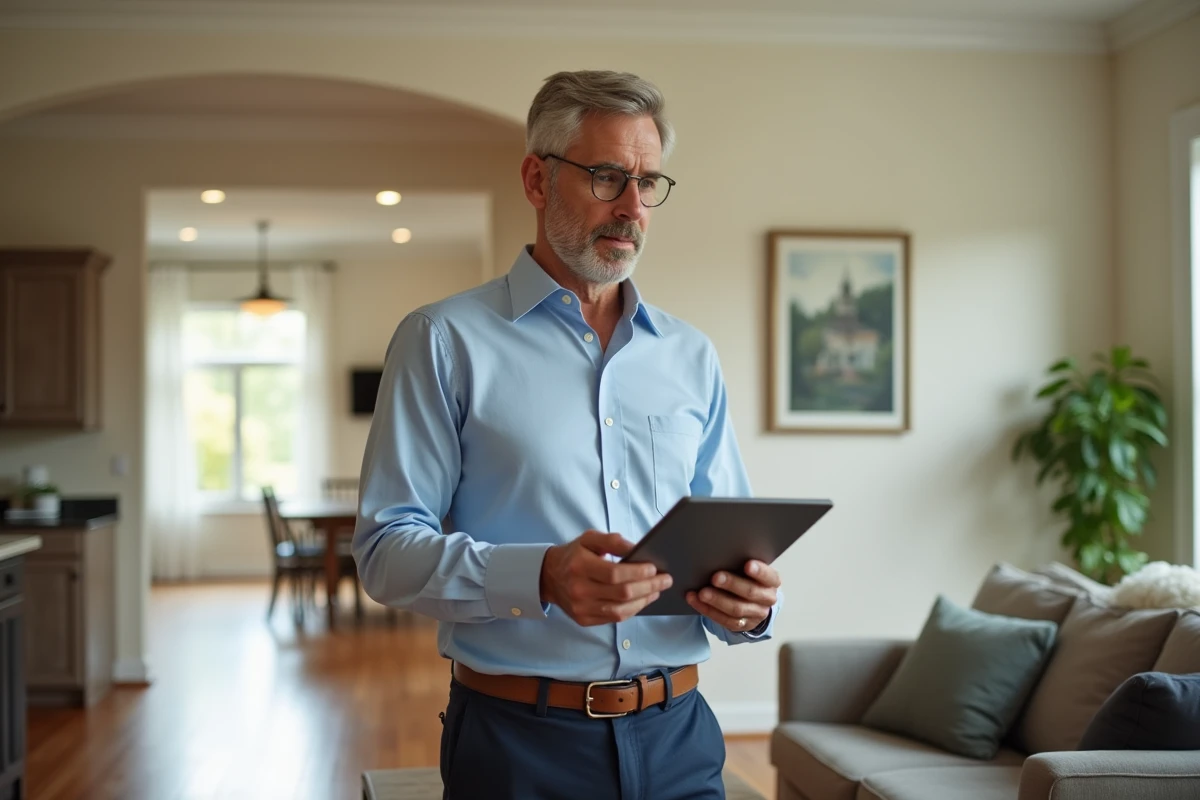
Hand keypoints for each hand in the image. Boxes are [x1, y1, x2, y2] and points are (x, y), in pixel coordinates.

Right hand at [540, 531, 672, 625]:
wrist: (549, 577)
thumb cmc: (574, 555)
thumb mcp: (589, 539)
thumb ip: (613, 541)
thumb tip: (637, 549)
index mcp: (580, 566)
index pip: (614, 574)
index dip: (637, 572)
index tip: (654, 568)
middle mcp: (578, 589)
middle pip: (621, 593)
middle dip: (648, 587)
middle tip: (665, 580)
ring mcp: (580, 608)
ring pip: (620, 610)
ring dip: (644, 601)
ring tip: (657, 591)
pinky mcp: (583, 619)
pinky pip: (613, 618)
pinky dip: (632, 610)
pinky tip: (642, 600)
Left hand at [686, 560, 779, 632]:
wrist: (753, 600)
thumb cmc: (747, 577)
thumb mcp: (751, 569)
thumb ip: (741, 562)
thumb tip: (720, 554)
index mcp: (772, 581)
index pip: (769, 576)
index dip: (759, 571)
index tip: (747, 565)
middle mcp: (767, 599)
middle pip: (750, 592)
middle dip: (732, 584)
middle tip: (715, 577)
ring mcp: (756, 614)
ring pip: (736, 609)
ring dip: (717, 600)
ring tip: (702, 593)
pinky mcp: (742, 625)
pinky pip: (725, 620)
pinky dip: (707, 610)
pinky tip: (695, 600)